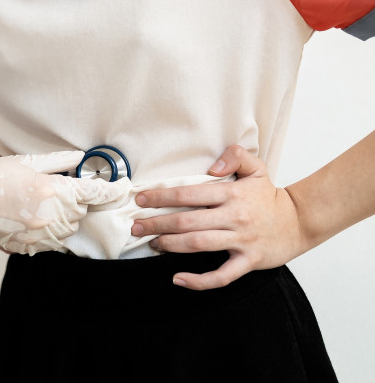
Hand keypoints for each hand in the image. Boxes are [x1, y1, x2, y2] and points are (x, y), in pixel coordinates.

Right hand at [0, 151, 125, 254]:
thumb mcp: (27, 161)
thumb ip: (59, 161)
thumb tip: (81, 159)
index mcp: (53, 191)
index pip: (95, 193)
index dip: (112, 190)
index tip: (122, 187)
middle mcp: (51, 218)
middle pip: (82, 212)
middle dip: (77, 201)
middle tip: (58, 189)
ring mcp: (40, 236)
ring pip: (69, 229)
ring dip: (64, 218)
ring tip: (41, 204)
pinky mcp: (28, 248)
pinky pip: (51, 242)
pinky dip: (49, 231)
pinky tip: (30, 217)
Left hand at [131, 145, 306, 289]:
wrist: (300, 222)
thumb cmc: (269, 196)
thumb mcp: (256, 168)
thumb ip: (235, 156)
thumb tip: (212, 167)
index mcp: (232, 194)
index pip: (189, 194)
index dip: (161, 197)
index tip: (141, 200)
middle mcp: (234, 217)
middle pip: (187, 222)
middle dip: (156, 224)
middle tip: (136, 227)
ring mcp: (241, 241)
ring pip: (198, 245)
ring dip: (170, 245)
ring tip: (152, 243)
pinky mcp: (248, 261)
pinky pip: (221, 276)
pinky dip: (199, 280)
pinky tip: (178, 278)